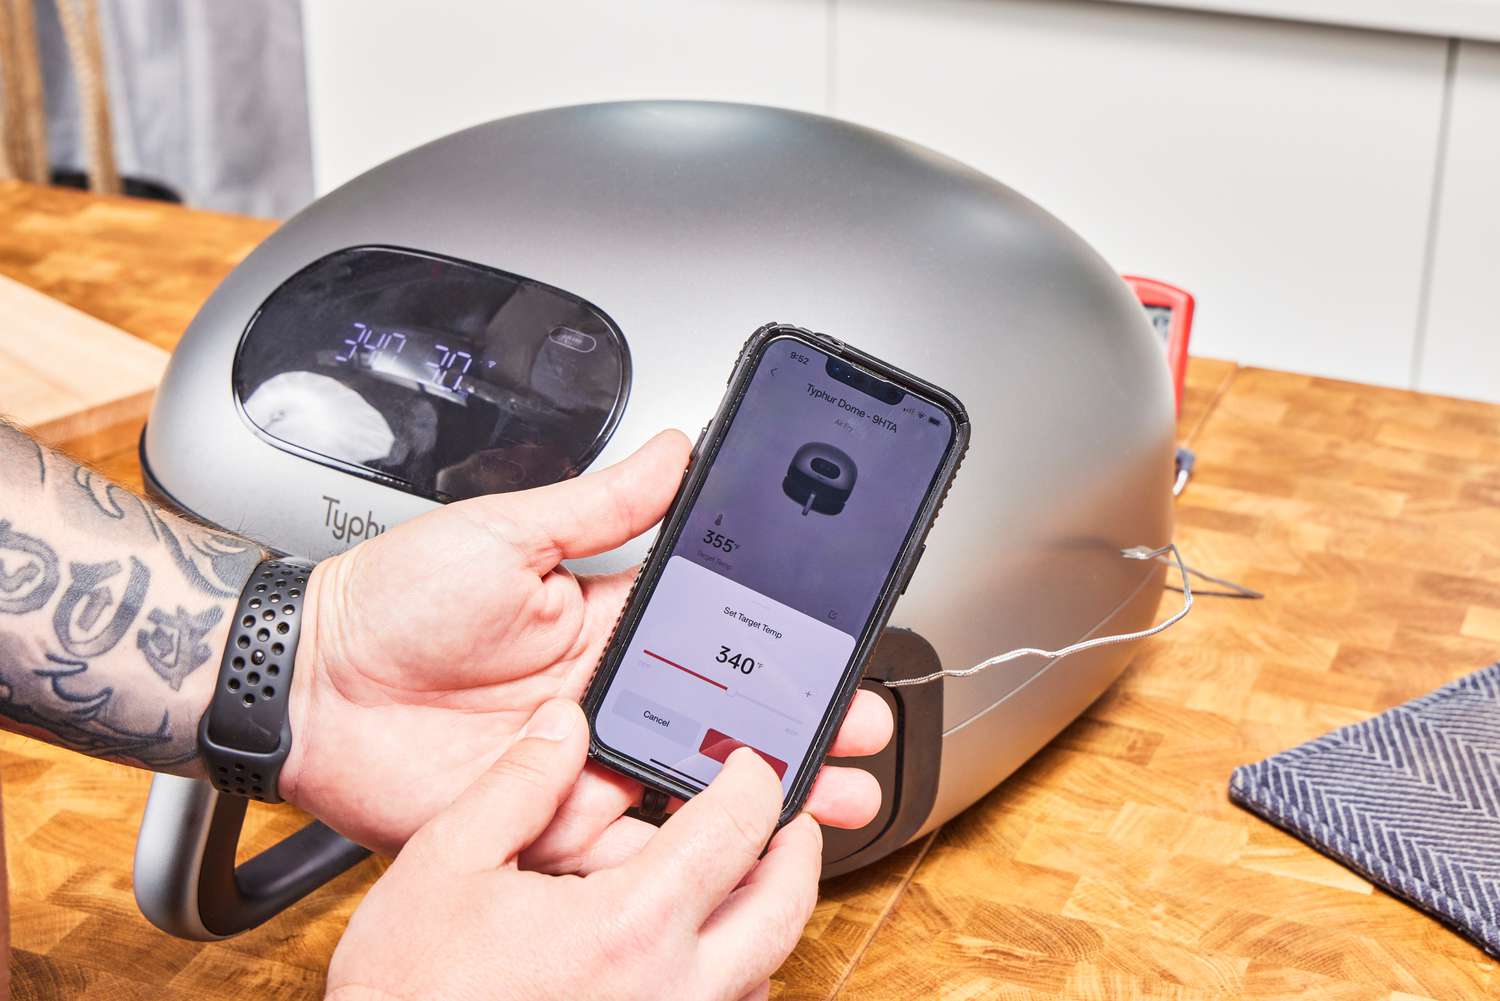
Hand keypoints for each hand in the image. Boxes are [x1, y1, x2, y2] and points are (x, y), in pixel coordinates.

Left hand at [281, 430, 892, 858]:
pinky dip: (678, 853)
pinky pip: (623, 844)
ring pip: (688, 787)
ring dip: (759, 795)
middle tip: (860, 730)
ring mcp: (577, 763)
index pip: (713, 637)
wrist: (308, 680)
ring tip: (831, 797)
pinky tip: (736, 846)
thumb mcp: (506, 532)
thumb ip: (601, 504)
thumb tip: (675, 450)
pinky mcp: (542, 820)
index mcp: (603, 622)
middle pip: (719, 718)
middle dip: (796, 725)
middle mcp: (601, 695)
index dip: (775, 647)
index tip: (833, 648)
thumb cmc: (391, 598)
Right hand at [327, 699, 819, 1000]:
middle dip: (798, 853)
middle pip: (783, 910)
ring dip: (764, 918)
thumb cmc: (407, 990)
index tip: (750, 765)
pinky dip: (730, 977)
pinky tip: (693, 953)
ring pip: (762, 974)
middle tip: (790, 821)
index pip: (737, 832)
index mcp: (630, 925)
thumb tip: (563, 724)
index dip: (756, 784)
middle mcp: (670, 992)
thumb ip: (518, 783)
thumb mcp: (447, 861)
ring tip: (744, 879)